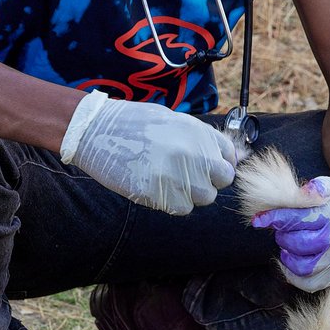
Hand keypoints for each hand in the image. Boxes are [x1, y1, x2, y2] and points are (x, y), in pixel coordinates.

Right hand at [60, 90, 236, 214]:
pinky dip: (174, 203)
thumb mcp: (175, 121)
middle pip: (222, 179)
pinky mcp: (161, 194)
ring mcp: (179, 175)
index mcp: (199, 132)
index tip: (207, 166)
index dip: (219, 163)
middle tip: (187, 176)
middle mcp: (195, 153)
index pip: (229, 156)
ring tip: (169, 181)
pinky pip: (183, 208)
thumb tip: (232, 157)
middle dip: (209, 180)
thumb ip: (203, 140)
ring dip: (192, 193)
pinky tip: (157, 188)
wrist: (98, 130)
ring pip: (205, 197)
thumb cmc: (135, 124)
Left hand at [252, 177, 329, 291]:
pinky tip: (292, 263)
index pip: (299, 219)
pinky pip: (311, 283)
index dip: (275, 219)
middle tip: (282, 231)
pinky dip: (296, 277)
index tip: (257, 220)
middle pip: (299, 244)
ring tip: (287, 247)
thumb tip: (304, 190)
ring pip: (304, 267)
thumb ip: (316, 187)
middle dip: (283, 237)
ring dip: (288, 258)